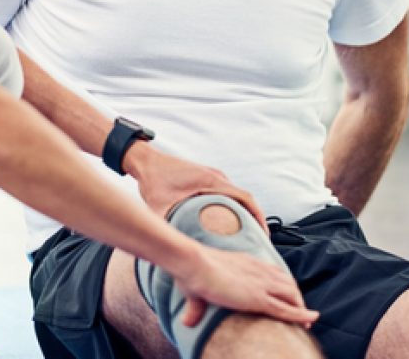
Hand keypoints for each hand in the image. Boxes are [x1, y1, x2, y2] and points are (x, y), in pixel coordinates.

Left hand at [124, 144, 267, 231]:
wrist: (144, 160)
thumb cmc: (152, 179)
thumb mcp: (160, 207)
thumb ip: (167, 226)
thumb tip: (173, 249)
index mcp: (211, 180)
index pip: (246, 197)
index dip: (259, 217)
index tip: (264, 236)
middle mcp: (216, 176)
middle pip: (245, 198)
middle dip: (255, 219)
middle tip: (258, 243)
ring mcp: (211, 175)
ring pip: (237, 195)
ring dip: (245, 213)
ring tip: (247, 237)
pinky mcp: (205, 177)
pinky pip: (227, 193)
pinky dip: (234, 207)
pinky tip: (229, 223)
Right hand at [175, 244, 317, 329]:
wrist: (195, 263)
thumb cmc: (192, 272)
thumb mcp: (196, 288)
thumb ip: (196, 307)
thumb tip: (187, 321)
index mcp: (246, 262)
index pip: (272, 271)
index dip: (282, 283)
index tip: (287, 294)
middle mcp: (258, 270)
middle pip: (287, 281)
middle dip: (296, 296)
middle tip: (301, 310)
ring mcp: (260, 284)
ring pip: (292, 295)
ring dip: (301, 307)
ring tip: (308, 319)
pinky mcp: (259, 299)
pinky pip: (287, 309)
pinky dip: (302, 315)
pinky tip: (310, 319)